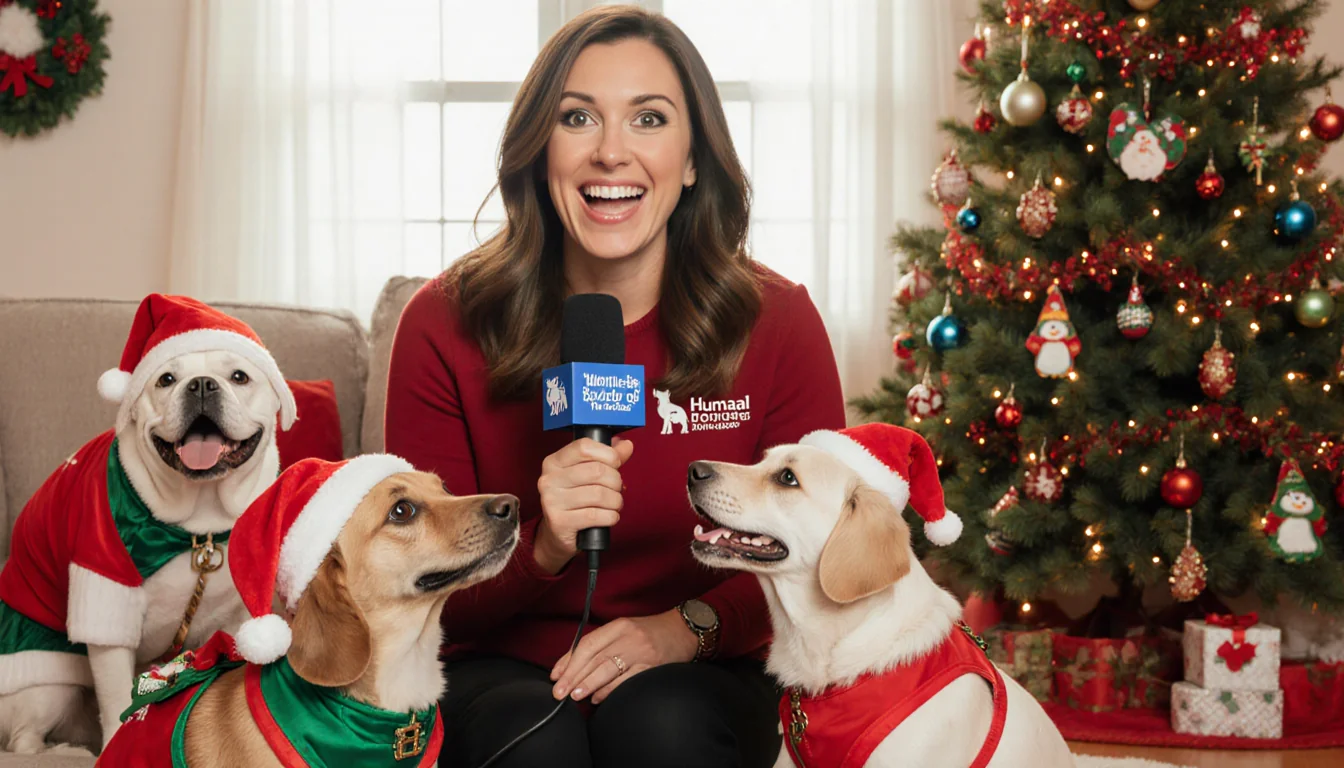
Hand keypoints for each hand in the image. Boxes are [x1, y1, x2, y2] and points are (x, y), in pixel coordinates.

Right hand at [534, 437, 634, 573]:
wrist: (558, 533)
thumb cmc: (576, 501)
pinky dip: (611, 516)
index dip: (608, 454)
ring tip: (614, 504)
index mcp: (554, 462)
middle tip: (616, 489)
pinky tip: (609, 517)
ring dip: (616, 501)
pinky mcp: (560, 522)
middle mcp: (549, 480)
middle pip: (596, 471)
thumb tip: (626, 445)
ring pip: (599, 494)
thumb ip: (607, 458)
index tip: (615, 463)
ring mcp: (552, 501)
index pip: (584, 447)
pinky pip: (596, 515)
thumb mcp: (588, 475)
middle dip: (615, 481)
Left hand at [550, 609, 698, 704]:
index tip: (556, 676)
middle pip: (594, 658)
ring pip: (608, 669)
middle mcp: (628, 637)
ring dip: (588, 684)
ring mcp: (641, 652)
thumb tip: (572, 666)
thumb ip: (602, 644)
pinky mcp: (652, 667)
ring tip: (574, 696)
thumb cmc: (651, 632)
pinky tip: (598, 698)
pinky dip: (609, 691)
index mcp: (618, 626)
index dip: (568, 661)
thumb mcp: (625, 630)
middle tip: (559, 692)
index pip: (587, 644)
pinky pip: (626, 681)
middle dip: (573, 676)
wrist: (686, 630)